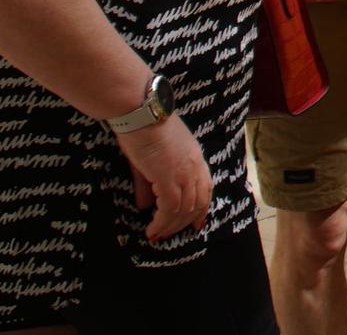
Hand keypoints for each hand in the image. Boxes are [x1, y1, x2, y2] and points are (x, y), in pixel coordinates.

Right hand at [118, 116, 211, 241]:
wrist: (141, 111)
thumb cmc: (143, 128)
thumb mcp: (149, 158)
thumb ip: (149, 183)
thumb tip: (144, 206)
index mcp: (195, 157)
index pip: (206, 187)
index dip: (203, 207)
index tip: (196, 223)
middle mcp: (194, 166)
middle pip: (198, 202)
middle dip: (185, 222)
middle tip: (170, 235)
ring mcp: (184, 172)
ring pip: (184, 209)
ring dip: (171, 226)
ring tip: (157, 235)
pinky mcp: (169, 177)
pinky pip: (169, 208)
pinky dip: (162, 222)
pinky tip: (152, 229)